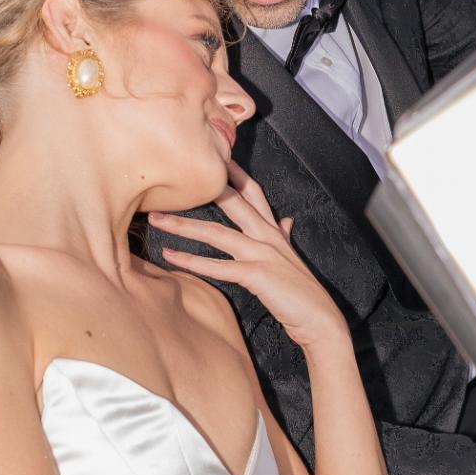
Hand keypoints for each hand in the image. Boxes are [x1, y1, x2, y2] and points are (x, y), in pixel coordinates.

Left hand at [150, 163, 346, 352]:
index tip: (216, 156)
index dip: (236, 173)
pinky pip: (218, 266)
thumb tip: (287, 220)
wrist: (320, 319)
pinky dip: (191, 261)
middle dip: (204, 188)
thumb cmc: (302, 292)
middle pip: (232, 203)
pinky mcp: (256, 274)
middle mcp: (267, 236)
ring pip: (216, 232)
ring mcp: (262, 253)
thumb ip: (284, 235)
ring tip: (156, 219)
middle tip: (175, 175)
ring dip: (183, 225)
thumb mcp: (291, 257)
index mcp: (274, 231)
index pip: (253, 193)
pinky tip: (170, 256)